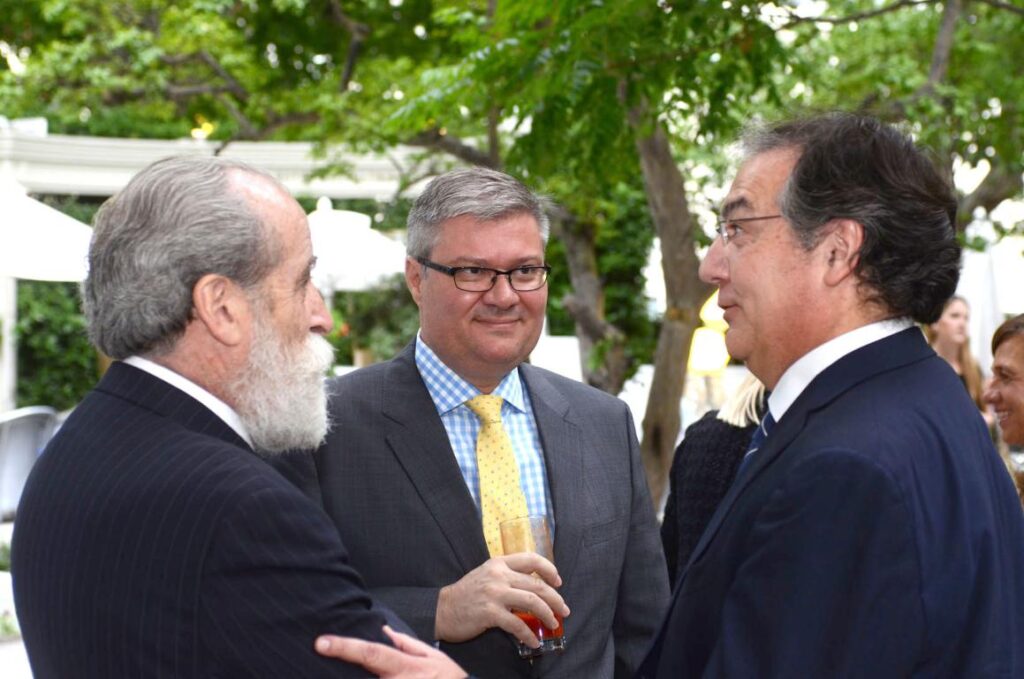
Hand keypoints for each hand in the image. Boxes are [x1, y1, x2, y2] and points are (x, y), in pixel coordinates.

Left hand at [315, 625, 466, 678]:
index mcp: (404, 666)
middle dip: (340, 673)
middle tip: (320, 662)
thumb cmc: (447, 678)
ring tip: (347, 672)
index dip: (344, 647)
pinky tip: (368, 677)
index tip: (321, 642)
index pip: (369, 653)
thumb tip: (383, 630)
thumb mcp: (432, 656)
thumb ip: (405, 643)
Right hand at [434, 552, 569, 645]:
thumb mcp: (486, 574)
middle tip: (564, 610)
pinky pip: (517, 625)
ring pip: (532, 601)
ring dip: (547, 615)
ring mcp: (494, 594)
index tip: (558, 582)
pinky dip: (528, 635)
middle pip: (537, 584)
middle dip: (555, 599)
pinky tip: (533, 642)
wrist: (443, 609)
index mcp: (499, 563)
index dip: (549, 569)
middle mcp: (499, 575)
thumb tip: (533, 586)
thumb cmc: (467, 593)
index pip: (531, 558)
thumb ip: (507, 575)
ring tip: (553, 624)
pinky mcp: (490, 613)